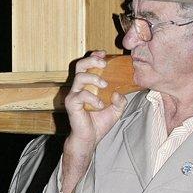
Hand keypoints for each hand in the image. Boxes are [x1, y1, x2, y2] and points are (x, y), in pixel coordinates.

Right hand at [60, 52, 127, 192]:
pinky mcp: (71, 103)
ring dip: (94, 78)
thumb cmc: (99, 123)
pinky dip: (93, 98)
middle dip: (92, 60)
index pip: (88, 65)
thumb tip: (119, 92)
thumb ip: (120, 100)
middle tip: (103, 63)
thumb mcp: (116, 110)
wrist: (89, 138)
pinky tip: (100, 105)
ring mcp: (73, 94)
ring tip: (104, 85)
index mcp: (88, 85)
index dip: (94, 57)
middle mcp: (79, 87)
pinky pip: (81, 94)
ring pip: (80, 77)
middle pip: (80, 65)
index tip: (104, 54)